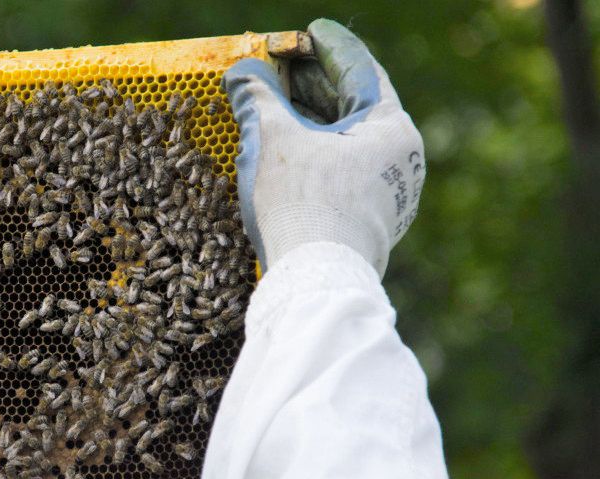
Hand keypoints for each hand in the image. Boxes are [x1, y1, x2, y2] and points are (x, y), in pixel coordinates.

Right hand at [223, 19, 425, 276]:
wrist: (315, 283)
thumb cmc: (302, 206)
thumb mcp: (272, 140)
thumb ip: (256, 98)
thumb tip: (241, 72)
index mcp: (390, 129)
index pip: (359, 69)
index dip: (327, 46)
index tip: (308, 33)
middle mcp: (399, 159)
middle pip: (354, 106)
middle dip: (313, 85)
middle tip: (280, 67)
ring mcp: (388, 193)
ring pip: (346, 142)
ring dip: (310, 121)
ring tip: (275, 106)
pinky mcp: (369, 220)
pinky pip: (342, 172)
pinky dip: (315, 154)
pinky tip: (285, 152)